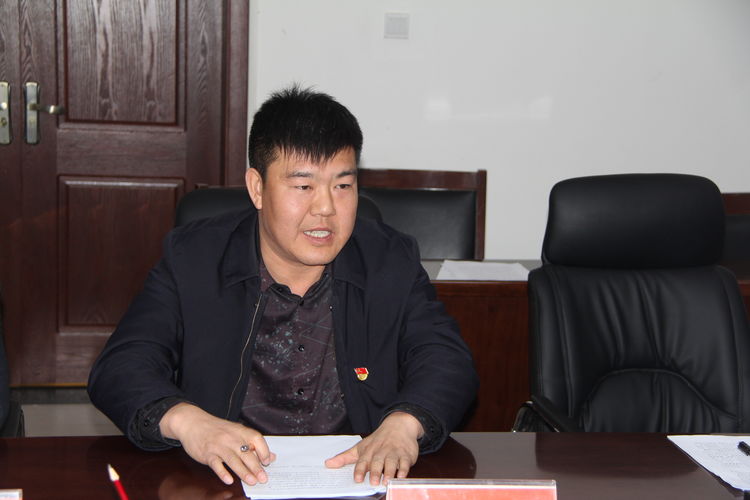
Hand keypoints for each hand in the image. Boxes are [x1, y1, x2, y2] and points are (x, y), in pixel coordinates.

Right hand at [159, 403, 275, 485]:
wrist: (193, 422)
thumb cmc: (216, 429)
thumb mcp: (236, 432)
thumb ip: (252, 444)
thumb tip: (270, 457)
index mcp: (240, 431)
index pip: (256, 439)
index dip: (264, 450)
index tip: (267, 462)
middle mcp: (231, 437)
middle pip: (246, 452)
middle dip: (256, 467)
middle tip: (263, 478)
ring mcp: (218, 445)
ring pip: (233, 460)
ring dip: (243, 472)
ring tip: (251, 481)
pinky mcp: (207, 453)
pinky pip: (216, 464)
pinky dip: (222, 472)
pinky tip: (229, 480)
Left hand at [324, 411, 421, 484]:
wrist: (399, 425)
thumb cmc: (377, 440)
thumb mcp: (360, 447)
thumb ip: (344, 458)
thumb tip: (328, 464)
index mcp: (369, 451)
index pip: (363, 461)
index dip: (359, 470)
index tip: (357, 479)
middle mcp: (381, 452)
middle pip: (377, 462)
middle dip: (375, 472)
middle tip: (373, 482)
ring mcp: (394, 453)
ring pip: (391, 462)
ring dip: (389, 471)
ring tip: (386, 481)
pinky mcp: (406, 455)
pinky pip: (405, 462)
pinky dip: (404, 469)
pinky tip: (401, 476)